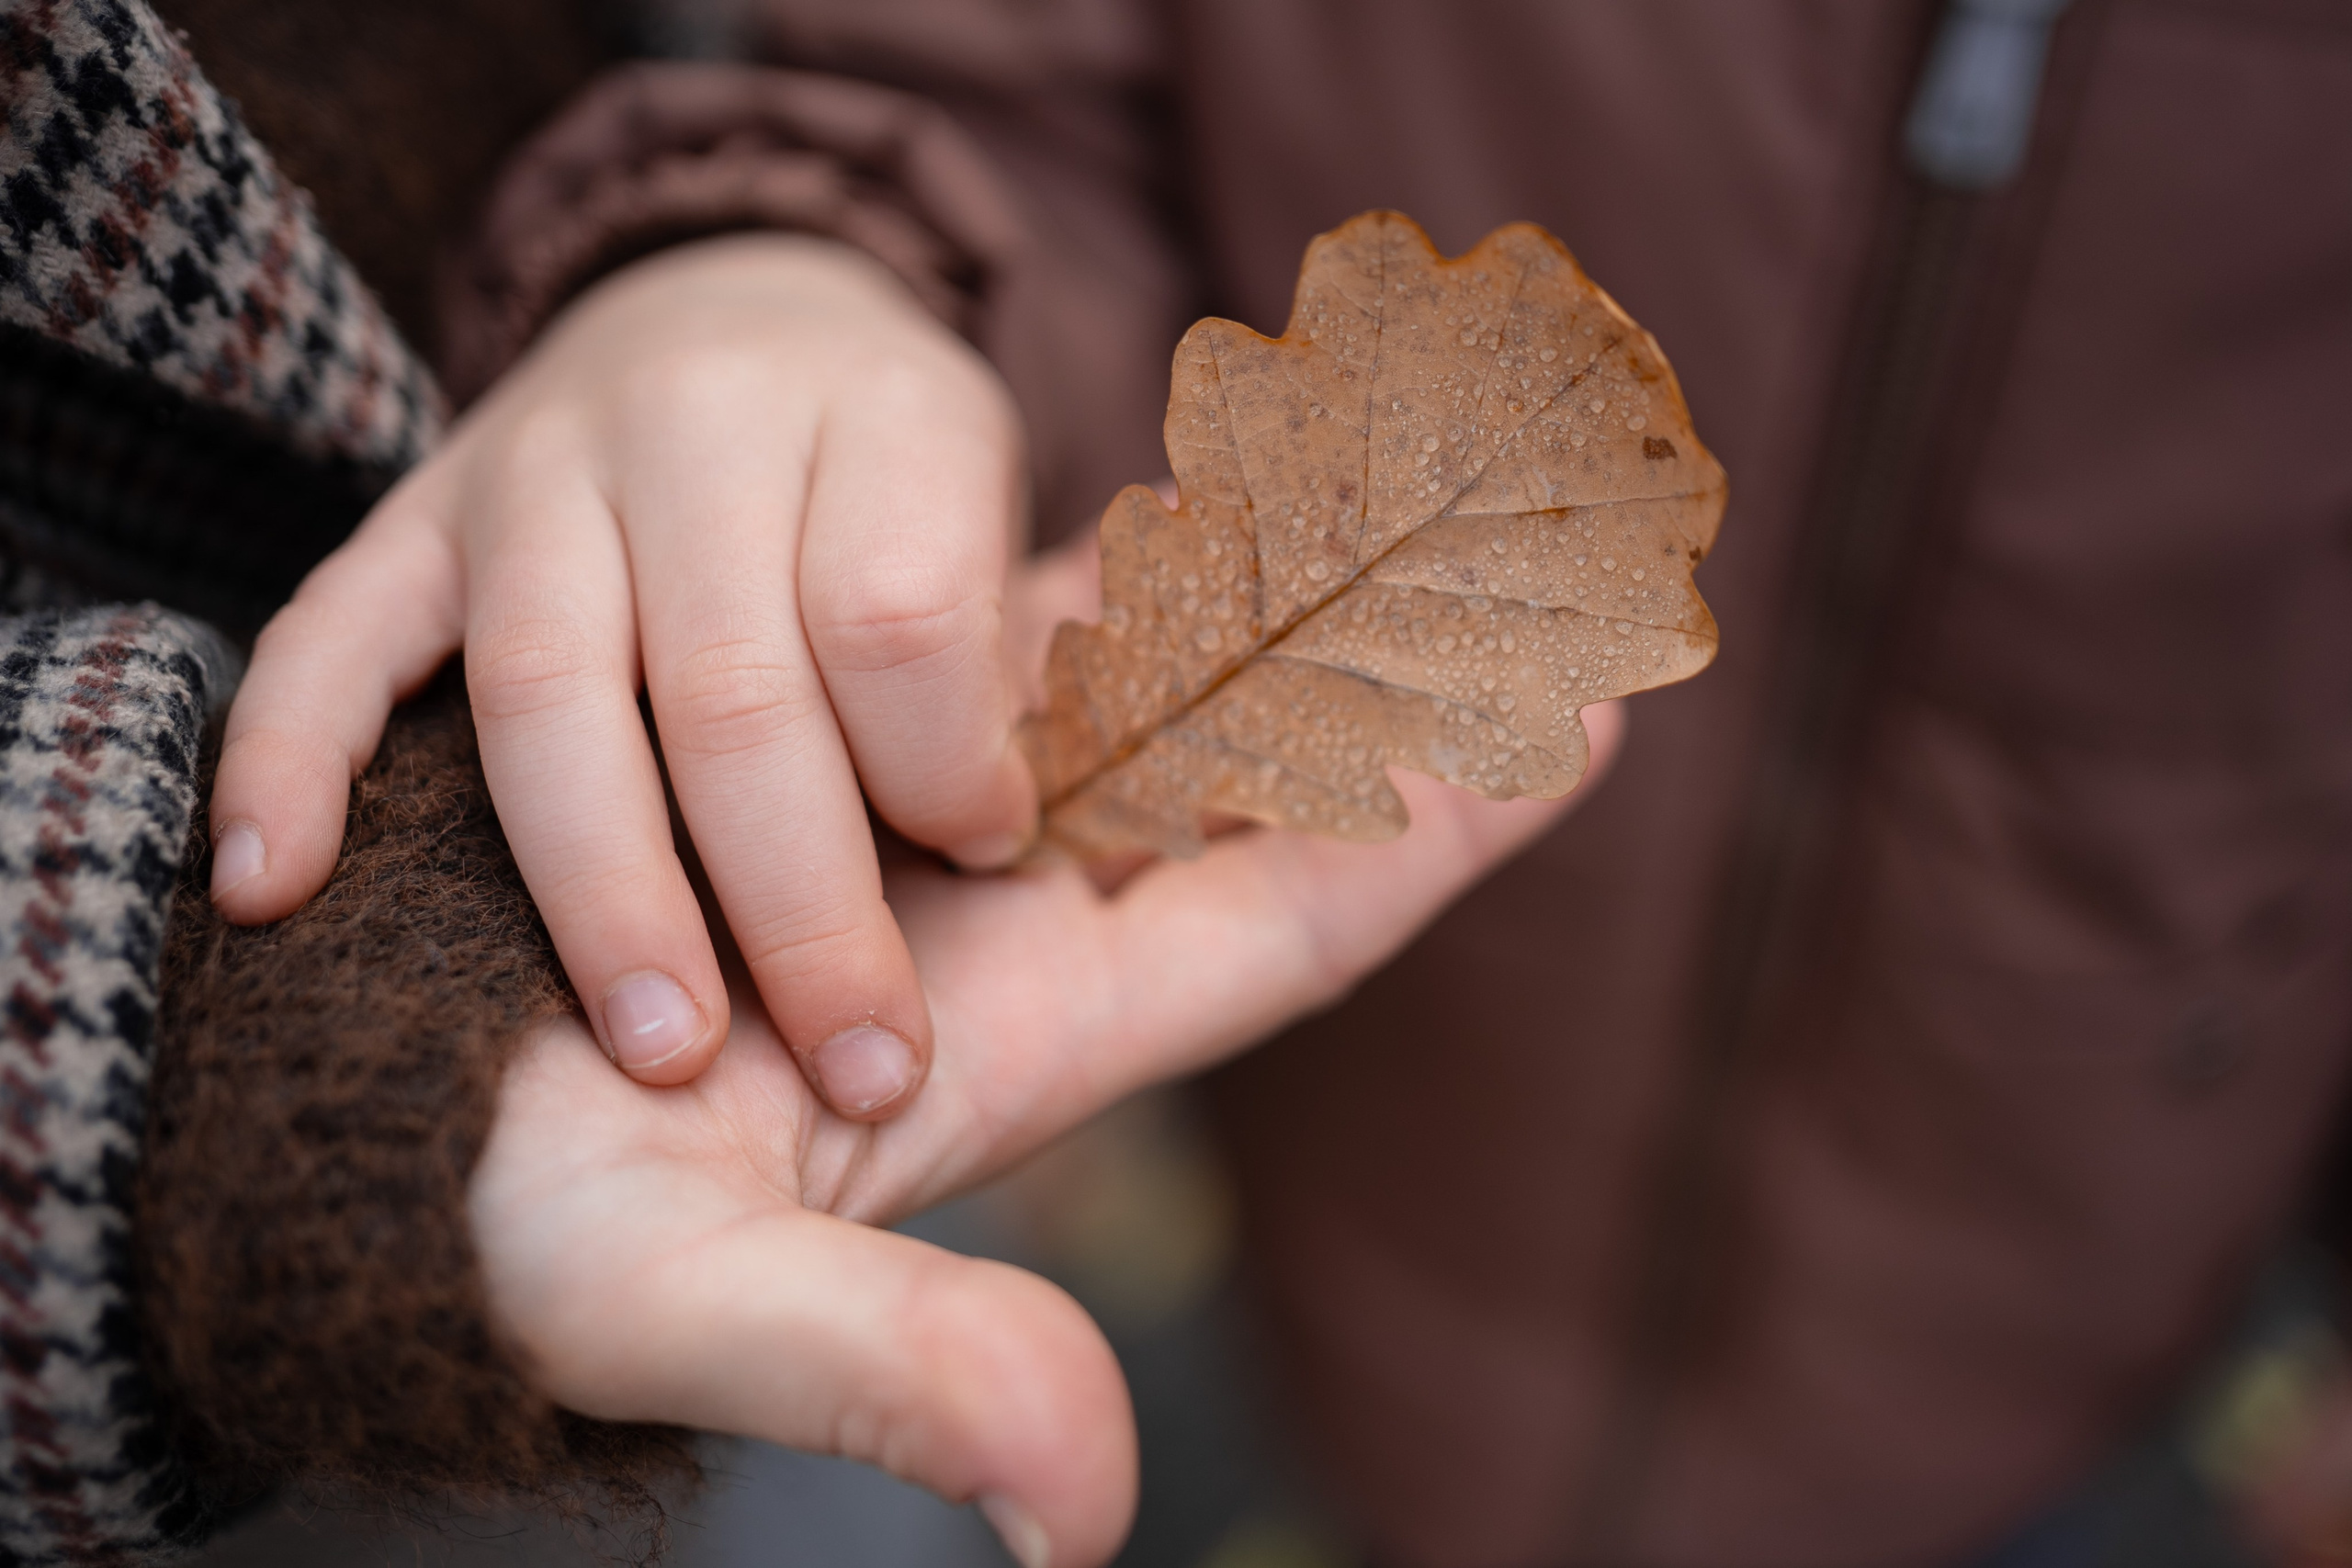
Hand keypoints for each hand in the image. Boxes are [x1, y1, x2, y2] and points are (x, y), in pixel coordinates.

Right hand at [209, 235, 1033, 1108]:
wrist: (742, 317)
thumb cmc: (895, 474)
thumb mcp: (1006, 523)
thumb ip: (1021, 665)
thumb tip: (1016, 846)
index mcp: (877, 413)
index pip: (899, 616)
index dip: (951, 768)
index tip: (990, 855)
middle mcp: (695, 423)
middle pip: (735, 688)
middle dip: (802, 907)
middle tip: (865, 1067)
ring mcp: (534, 466)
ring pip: (548, 693)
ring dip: (606, 893)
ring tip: (669, 1056)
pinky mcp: (415, 516)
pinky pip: (327, 636)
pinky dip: (287, 756)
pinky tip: (269, 890)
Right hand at [468, 575, 1624, 1566]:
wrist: (326, 1121)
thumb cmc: (494, 1221)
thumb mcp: (675, 1295)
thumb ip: (885, 1364)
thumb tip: (1083, 1513)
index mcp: (1006, 1019)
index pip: (1276, 912)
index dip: (1437, 827)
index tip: (1601, 718)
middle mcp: (970, 900)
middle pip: (1230, 767)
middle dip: (1388, 680)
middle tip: (1553, 567)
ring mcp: (877, 798)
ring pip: (1102, 671)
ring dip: (1248, 588)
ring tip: (1394, 475)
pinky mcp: (799, 723)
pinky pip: (930, 642)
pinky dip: (1050, 577)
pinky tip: (1171, 502)